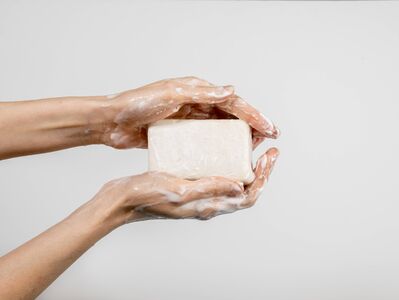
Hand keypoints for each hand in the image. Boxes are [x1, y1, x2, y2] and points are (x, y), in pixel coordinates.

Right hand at [95, 147, 278, 222]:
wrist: (122, 200)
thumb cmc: (146, 196)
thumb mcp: (180, 189)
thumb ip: (210, 188)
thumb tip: (239, 187)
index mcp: (209, 206)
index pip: (248, 196)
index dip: (263, 177)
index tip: (269, 155)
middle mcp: (208, 204)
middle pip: (244, 190)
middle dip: (259, 170)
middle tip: (265, 149)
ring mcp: (199, 197)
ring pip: (231, 183)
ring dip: (245, 166)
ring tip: (248, 146)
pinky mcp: (190, 188)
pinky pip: (215, 177)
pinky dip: (225, 164)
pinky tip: (219, 148)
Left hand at [100, 77, 279, 148]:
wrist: (111, 121)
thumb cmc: (137, 104)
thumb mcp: (170, 95)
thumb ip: (201, 93)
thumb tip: (232, 90)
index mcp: (196, 90)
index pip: (232, 102)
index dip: (253, 114)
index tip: (270, 129)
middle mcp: (195, 102)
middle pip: (230, 115)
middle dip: (251, 126)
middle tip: (268, 140)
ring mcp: (188, 119)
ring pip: (220, 128)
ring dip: (237, 137)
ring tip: (252, 150)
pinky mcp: (180, 134)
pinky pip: (204, 141)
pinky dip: (217, 147)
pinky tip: (224, 158)